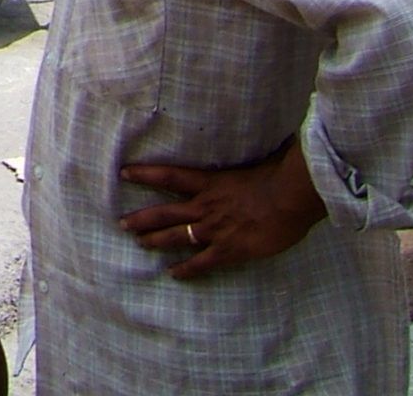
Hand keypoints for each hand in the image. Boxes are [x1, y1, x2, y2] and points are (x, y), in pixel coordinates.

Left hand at [119, 144, 326, 279]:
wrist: (290, 200)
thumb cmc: (277, 177)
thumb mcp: (254, 162)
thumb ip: (244, 158)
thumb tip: (254, 139)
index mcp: (210, 182)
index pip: (169, 176)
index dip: (145, 174)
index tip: (124, 172)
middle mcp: (205, 206)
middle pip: (165, 212)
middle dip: (142, 218)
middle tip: (122, 224)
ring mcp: (215, 229)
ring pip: (176, 236)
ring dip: (156, 241)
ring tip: (140, 244)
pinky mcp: (229, 250)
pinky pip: (202, 263)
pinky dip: (187, 269)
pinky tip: (174, 274)